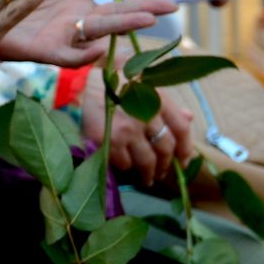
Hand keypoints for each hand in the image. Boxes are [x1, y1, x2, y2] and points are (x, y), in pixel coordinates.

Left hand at [0, 0, 178, 66]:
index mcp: (75, 8)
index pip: (113, 5)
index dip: (135, 1)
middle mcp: (72, 25)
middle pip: (113, 19)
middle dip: (142, 13)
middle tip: (172, 7)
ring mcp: (60, 38)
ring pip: (97, 35)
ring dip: (121, 27)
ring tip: (147, 20)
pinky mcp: (41, 50)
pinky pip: (66, 57)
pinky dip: (82, 55)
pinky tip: (97, 48)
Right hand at [80, 79, 195, 185]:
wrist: (74, 84)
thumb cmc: (109, 84)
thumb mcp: (140, 85)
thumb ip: (164, 103)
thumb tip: (189, 117)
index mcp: (156, 99)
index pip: (181, 129)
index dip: (185, 148)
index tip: (183, 161)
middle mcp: (145, 115)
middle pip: (165, 148)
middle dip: (165, 165)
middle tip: (160, 172)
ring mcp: (127, 129)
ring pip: (147, 161)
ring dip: (149, 174)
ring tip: (147, 179)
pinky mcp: (108, 140)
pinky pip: (124, 163)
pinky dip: (125, 166)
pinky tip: (123, 165)